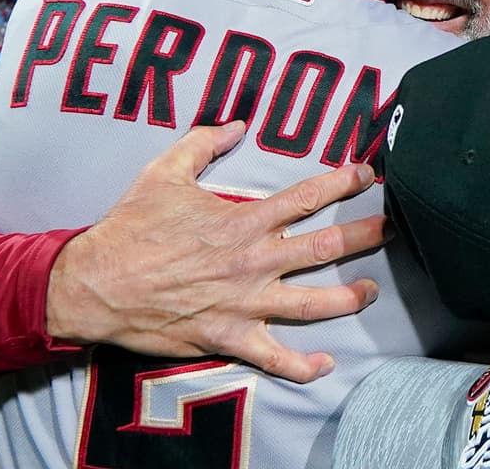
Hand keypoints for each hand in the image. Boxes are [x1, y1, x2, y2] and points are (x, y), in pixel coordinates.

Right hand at [45, 121, 384, 382]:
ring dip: (349, 298)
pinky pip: (274, 356)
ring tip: (371, 292)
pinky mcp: (229, 336)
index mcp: (242, 220)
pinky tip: (326, 365)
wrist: (95, 284)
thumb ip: (203, 143)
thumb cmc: (129, 227)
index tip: (368, 175)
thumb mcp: (163, 172)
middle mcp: (253, 261)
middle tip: (393, 229)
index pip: (307, 197)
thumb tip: (237, 123)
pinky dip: (303, 365)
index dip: (344, 182)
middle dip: (366, 237)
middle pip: (325, 248)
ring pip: (313, 303)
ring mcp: (244, 302)